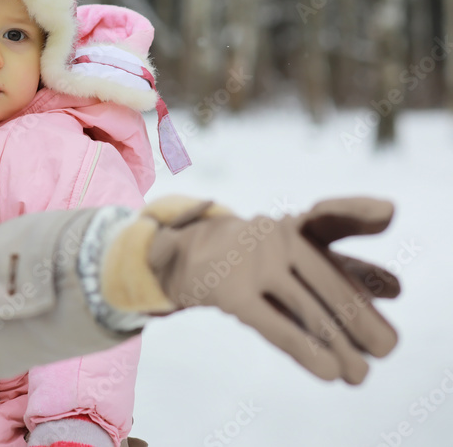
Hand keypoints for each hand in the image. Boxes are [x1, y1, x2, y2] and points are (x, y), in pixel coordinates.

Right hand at [100, 196, 399, 383]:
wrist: (188, 254)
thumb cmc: (258, 256)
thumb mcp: (298, 253)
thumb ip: (344, 266)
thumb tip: (395, 290)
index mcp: (296, 226)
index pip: (330, 216)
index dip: (357, 211)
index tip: (388, 213)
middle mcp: (275, 238)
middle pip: (328, 281)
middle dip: (361, 318)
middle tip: (386, 348)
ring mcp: (251, 264)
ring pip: (306, 309)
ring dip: (339, 345)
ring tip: (359, 374)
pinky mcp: (229, 293)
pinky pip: (274, 325)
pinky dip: (305, 350)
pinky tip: (327, 371)